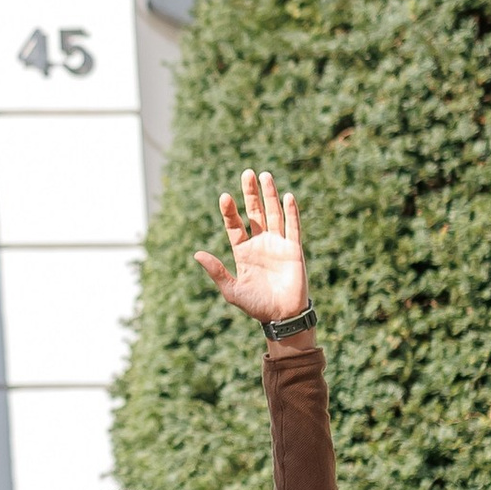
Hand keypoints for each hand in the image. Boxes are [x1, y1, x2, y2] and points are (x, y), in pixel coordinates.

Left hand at [192, 168, 307, 327]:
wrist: (282, 317)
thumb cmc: (256, 305)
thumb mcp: (231, 289)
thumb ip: (216, 271)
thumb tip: (197, 253)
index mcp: (243, 251)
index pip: (235, 225)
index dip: (230, 211)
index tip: (224, 196)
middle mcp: (260, 243)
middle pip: (255, 212)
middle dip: (251, 193)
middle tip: (247, 173)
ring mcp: (278, 244)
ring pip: (273, 214)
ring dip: (270, 195)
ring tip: (265, 176)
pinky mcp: (293, 249)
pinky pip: (292, 227)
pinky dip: (291, 212)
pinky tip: (287, 196)